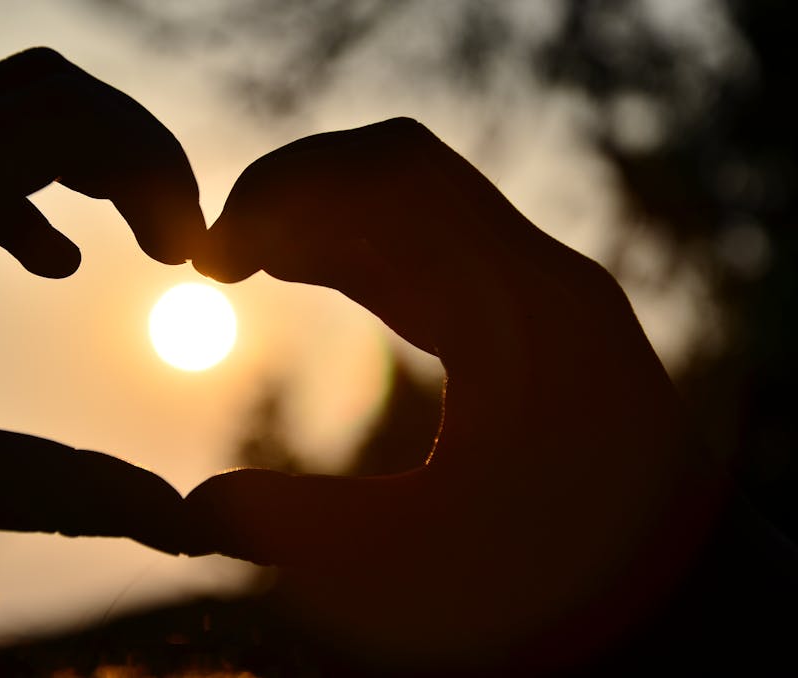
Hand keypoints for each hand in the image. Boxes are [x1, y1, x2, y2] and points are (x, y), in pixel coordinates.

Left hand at [0, 48, 203, 553]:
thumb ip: (65, 495)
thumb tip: (186, 527)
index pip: (66, 115)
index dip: (153, 167)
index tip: (191, 252)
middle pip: (47, 92)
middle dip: (134, 155)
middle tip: (180, 239)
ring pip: (5, 112)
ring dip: (89, 165)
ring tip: (143, 241)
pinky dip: (30, 191)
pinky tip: (51, 263)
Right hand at [185, 119, 727, 669]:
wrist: (676, 595)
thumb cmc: (566, 585)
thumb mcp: (426, 566)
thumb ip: (302, 530)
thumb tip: (189, 511)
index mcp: (518, 308)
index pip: (390, 179)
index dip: (284, 191)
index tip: (209, 250)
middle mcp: (534, 275)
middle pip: (398, 169)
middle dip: (294, 191)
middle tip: (214, 250)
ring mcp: (534, 288)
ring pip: (411, 200)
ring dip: (320, 215)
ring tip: (239, 260)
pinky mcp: (523, 312)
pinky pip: (427, 241)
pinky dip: (353, 245)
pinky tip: (299, 271)